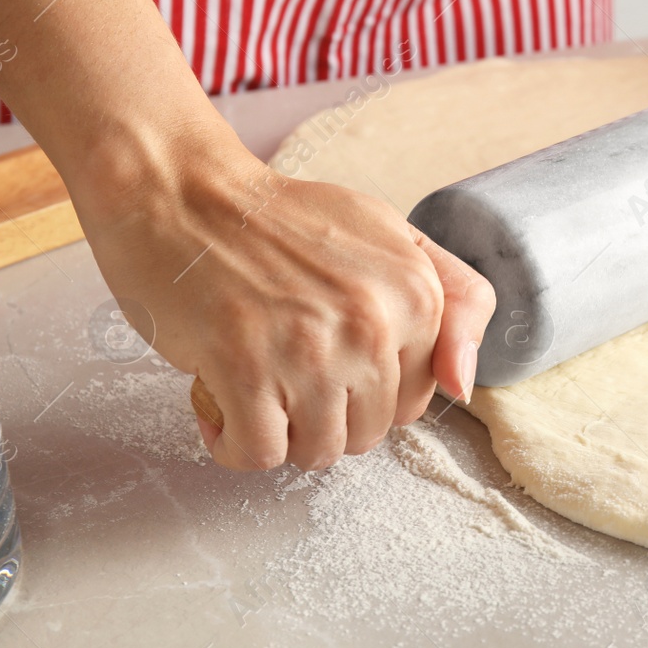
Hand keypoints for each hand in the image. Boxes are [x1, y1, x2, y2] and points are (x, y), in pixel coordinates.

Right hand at [0, 0, 494, 471]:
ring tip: (254, 378)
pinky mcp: (244, 369)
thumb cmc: (281, 221)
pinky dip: (232, 442)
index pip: (413, 401)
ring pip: (316, 452)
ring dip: (278, 431)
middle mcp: (374, 322)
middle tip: (283, 363)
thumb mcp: (392, 238)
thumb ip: (456, 301)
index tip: (330, 354)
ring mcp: (310, 349)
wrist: (184, 192)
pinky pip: (257, 455)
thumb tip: (464, 387)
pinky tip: (219, 397)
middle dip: (323, 414)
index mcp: (416, 291)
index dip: (366, 389)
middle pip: (365, 433)